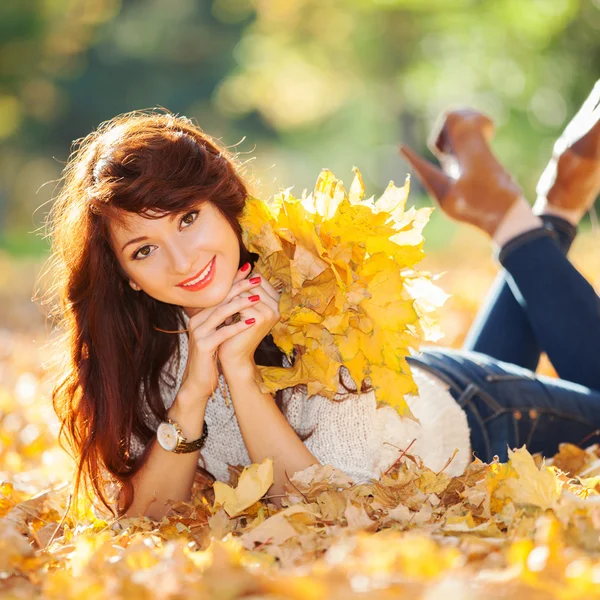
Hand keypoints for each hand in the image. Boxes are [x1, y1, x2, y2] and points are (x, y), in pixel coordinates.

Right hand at [179, 263, 263, 400]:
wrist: (199, 380)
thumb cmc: (211, 356)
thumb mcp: (217, 333)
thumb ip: (224, 318)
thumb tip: (242, 300)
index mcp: (200, 316)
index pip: (218, 295)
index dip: (234, 282)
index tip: (248, 270)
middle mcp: (196, 321)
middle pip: (219, 299)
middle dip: (239, 287)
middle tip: (256, 278)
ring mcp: (198, 333)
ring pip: (220, 313)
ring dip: (240, 304)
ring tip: (257, 298)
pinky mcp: (203, 346)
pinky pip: (222, 333)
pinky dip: (238, 326)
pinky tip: (252, 321)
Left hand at [217, 270, 280, 369]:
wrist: (234, 356)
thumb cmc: (236, 330)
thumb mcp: (242, 306)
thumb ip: (245, 287)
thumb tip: (245, 264)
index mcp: (277, 302)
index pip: (259, 278)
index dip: (242, 283)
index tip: (231, 295)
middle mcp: (278, 306)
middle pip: (253, 283)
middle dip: (236, 291)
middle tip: (226, 306)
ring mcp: (271, 312)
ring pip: (246, 292)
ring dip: (231, 300)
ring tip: (225, 314)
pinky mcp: (260, 318)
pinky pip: (240, 302)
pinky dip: (230, 309)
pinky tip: (225, 320)